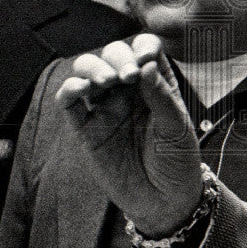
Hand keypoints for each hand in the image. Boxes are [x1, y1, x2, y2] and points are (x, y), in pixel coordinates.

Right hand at [56, 35, 203, 237]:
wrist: (164, 201)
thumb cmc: (177, 160)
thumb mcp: (177, 127)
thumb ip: (161, 96)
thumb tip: (145, 64)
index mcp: (155, 82)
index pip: (145, 49)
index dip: (143, 46)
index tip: (146, 60)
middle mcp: (128, 89)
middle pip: (112, 54)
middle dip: (117, 57)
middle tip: (128, 76)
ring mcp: (105, 107)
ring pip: (87, 71)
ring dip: (93, 68)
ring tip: (106, 81)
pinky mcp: (86, 129)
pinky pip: (69, 102)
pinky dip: (70, 89)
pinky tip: (81, 88)